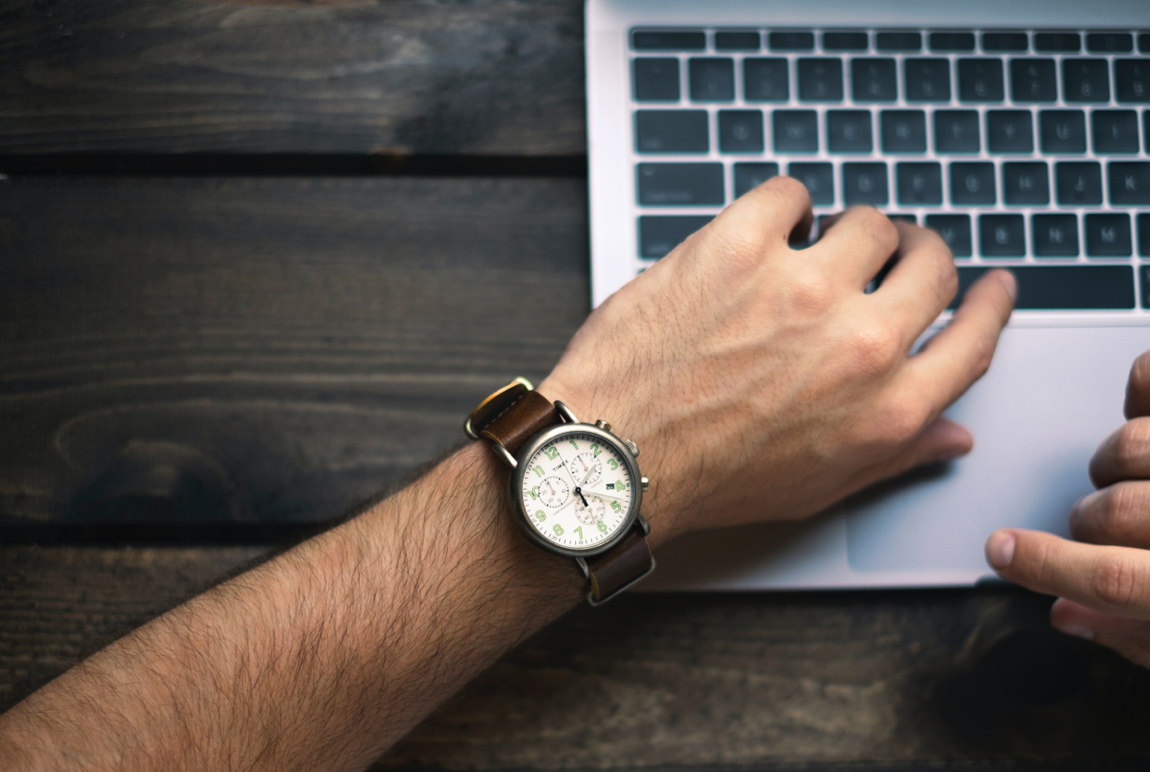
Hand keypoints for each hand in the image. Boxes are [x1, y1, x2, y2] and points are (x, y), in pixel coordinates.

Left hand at [540, 177, 1015, 539]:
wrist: (615, 458)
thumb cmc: (707, 478)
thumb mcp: (818, 486)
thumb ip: (895, 454)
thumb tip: (951, 433)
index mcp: (887, 407)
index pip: (975, 337)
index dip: (990, 303)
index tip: (990, 285)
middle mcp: (858, 345)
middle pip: (932, 265)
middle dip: (918, 254)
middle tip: (893, 254)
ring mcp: (800, 288)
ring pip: (867, 221)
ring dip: (846, 232)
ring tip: (811, 250)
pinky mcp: (739, 247)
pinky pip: (790, 194)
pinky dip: (782, 207)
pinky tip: (765, 231)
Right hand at [986, 350, 1149, 667]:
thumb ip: (1136, 635)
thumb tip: (1066, 615)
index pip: (1113, 584)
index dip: (1047, 568)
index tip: (1001, 551)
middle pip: (1112, 513)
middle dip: (1088, 522)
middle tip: (1093, 526)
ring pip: (1135, 447)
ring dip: (1118, 461)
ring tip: (1131, 476)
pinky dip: (1143, 385)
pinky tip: (1142, 405)